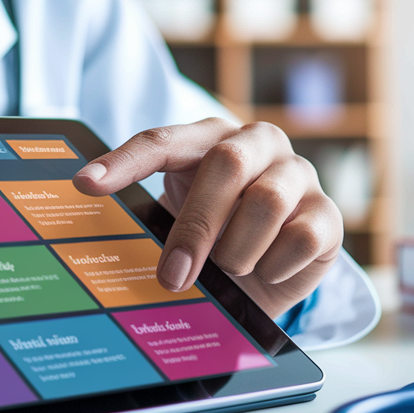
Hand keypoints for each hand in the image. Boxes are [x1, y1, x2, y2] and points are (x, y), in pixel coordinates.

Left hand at [72, 118, 342, 317]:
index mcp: (210, 137)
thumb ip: (154, 221)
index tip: (85, 185)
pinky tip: (265, 272)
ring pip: (267, 202)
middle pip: (228, 164)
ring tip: (229, 269)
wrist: (270, 275)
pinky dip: (275, 264)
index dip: (124, 161)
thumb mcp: (180, 224)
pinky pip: (302, 237)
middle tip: (172, 275)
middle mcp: (259, 143)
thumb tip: (103, 231)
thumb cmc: (216, 239)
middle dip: (196, 226)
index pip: (162, 140)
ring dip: (238, 249)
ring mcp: (299, 174)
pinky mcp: (328, 215)